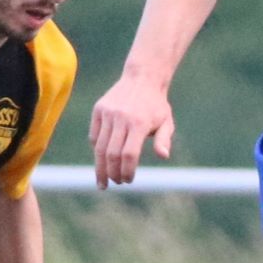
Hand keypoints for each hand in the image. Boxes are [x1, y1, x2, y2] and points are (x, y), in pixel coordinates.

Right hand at [89, 73, 174, 188]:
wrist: (142, 79)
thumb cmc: (157, 105)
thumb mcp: (167, 121)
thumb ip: (165, 139)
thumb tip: (163, 156)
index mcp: (139, 123)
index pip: (129, 154)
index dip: (127, 171)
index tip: (129, 180)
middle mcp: (121, 118)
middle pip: (112, 153)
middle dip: (112, 173)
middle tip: (115, 183)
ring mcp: (107, 113)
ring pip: (100, 147)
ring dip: (101, 167)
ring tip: (103, 181)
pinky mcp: (98, 110)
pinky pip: (95, 136)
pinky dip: (98, 150)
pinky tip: (102, 160)